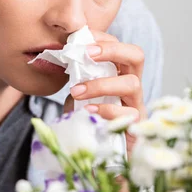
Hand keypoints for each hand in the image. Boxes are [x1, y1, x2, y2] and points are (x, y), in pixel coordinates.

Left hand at [64, 32, 146, 154]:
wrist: (99, 154)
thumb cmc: (89, 120)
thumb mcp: (79, 95)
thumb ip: (74, 78)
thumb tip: (55, 58)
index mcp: (120, 73)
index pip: (119, 45)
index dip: (103, 38)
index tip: (79, 37)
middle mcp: (132, 86)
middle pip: (137, 55)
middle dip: (112, 50)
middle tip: (87, 52)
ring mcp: (137, 105)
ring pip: (133, 83)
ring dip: (102, 84)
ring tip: (77, 91)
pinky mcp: (136, 127)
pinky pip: (127, 113)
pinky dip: (106, 109)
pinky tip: (88, 110)